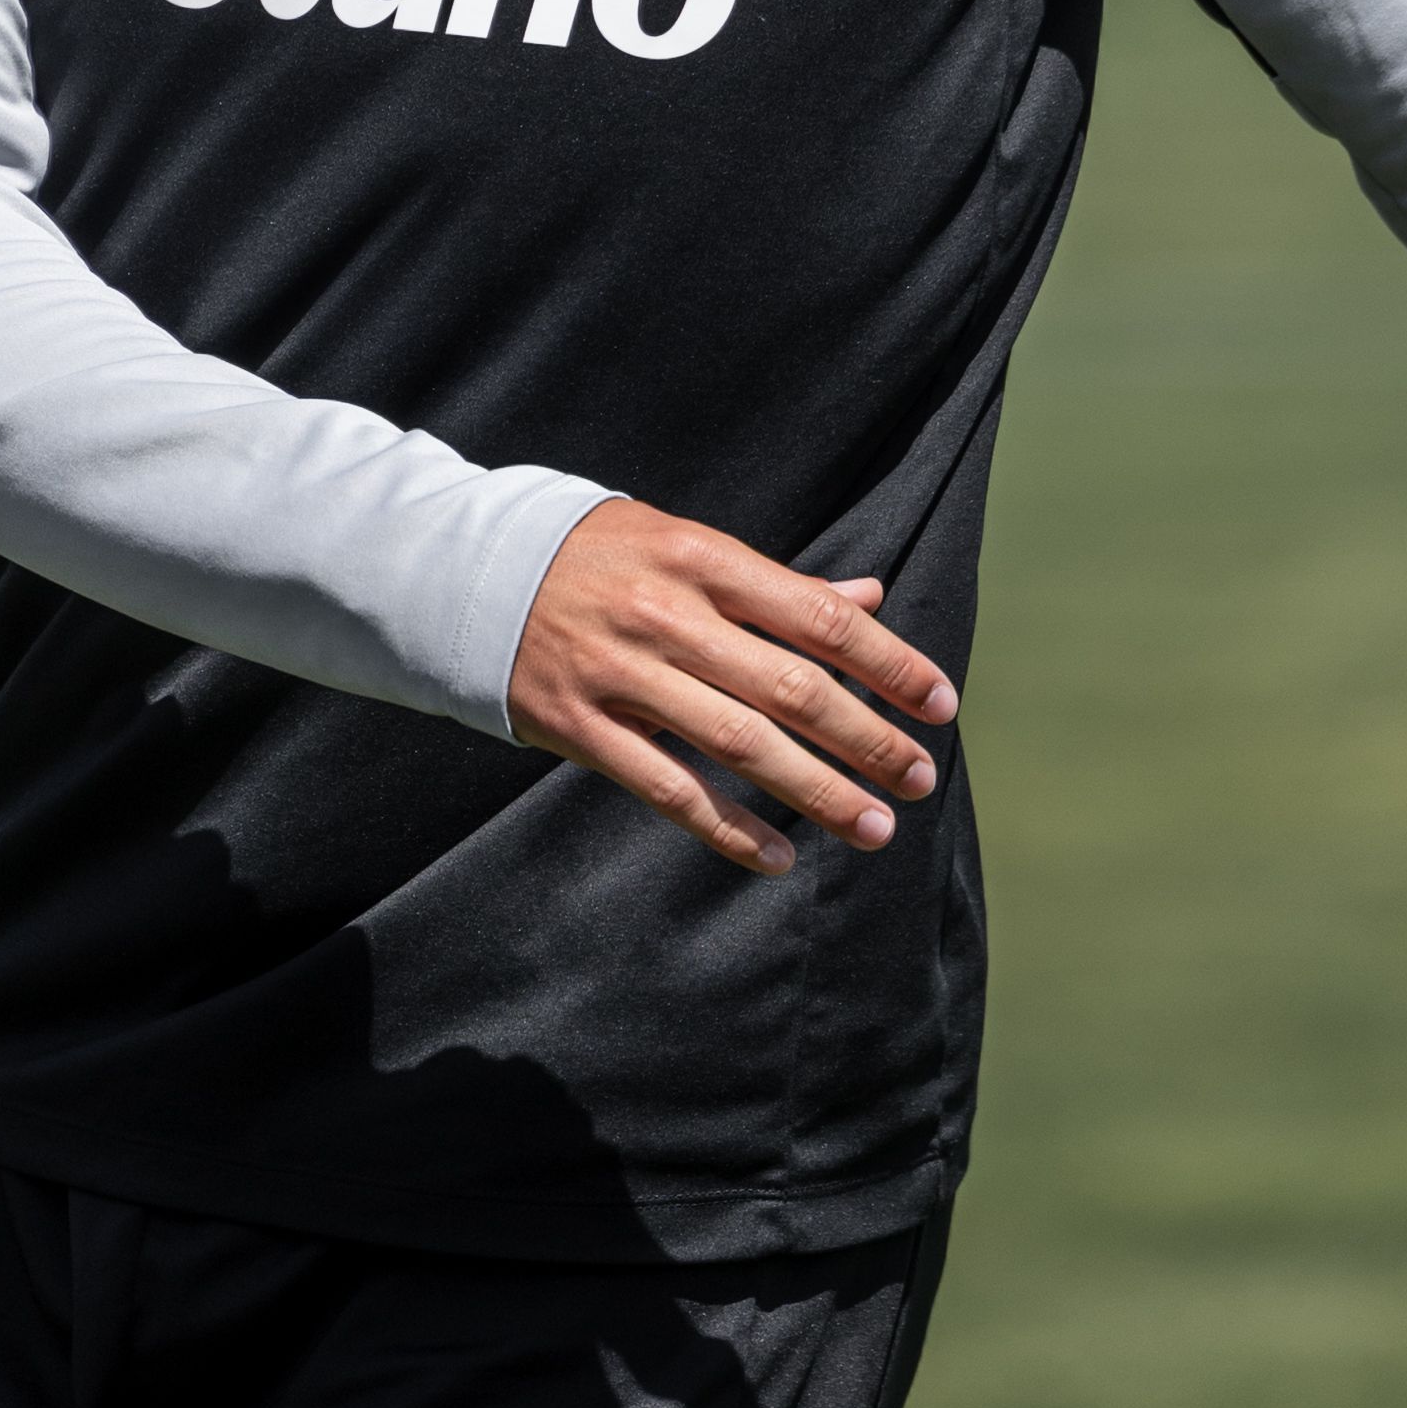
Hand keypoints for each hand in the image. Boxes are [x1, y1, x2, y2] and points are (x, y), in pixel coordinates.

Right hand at [506, 498, 955, 877]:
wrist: (466, 572)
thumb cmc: (598, 558)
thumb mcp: (684, 546)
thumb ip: (775, 585)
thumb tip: (869, 603)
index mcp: (700, 558)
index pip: (816, 617)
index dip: (887, 664)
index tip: (940, 705)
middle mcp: (666, 613)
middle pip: (789, 686)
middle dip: (866, 738)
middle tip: (919, 777)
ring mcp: (620, 673)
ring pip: (738, 743)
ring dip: (815, 792)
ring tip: (874, 828)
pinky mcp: (579, 726)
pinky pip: (667, 789)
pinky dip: (728, 830)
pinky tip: (777, 860)